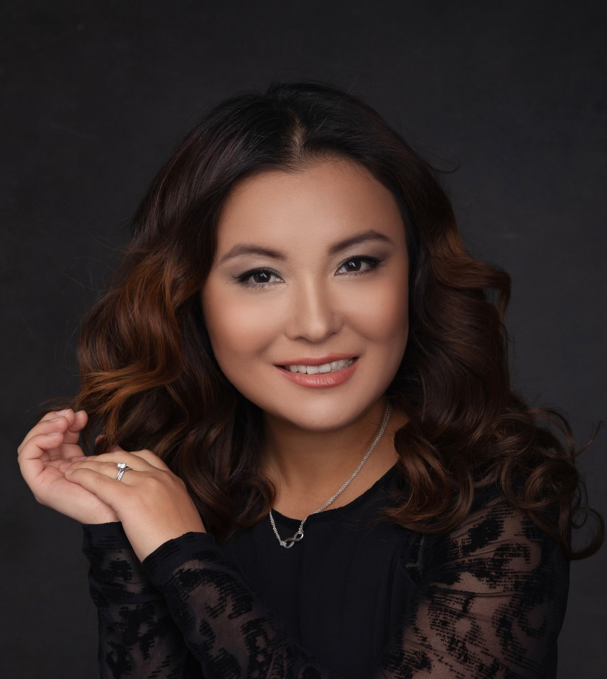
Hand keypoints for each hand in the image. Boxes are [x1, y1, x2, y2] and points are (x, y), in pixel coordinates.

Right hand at [17, 409, 118, 523]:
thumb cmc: (116, 489)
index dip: (66, 422)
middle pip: (41, 439)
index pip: (58, 437)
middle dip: (53, 421)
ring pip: (30, 445)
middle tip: (70, 414)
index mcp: (69, 464)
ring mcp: (45, 478)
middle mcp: (54, 471)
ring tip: (63, 422)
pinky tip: (57, 436)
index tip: (81, 415)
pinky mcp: (39, 485)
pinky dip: (38, 440)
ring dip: (45, 427)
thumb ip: (91, 440)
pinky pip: (27, 457)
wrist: (118, 512)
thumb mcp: (103, 457)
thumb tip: (82, 416)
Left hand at [64, 448, 205, 560]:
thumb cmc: (182, 543)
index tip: (111, 458)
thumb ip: (168, 501)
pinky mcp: (128, 499)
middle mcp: (158, 477)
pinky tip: (73, 477)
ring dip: (89, 465)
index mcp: (172, 480)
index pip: (144, 457)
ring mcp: (144, 485)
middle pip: (125, 457)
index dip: (124, 456)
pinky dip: (84, 477)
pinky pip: (100, 482)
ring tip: (75, 467)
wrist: (186, 556)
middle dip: (104, 457)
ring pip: (110, 466)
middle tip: (88, 460)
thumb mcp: (181, 512)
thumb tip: (158, 507)